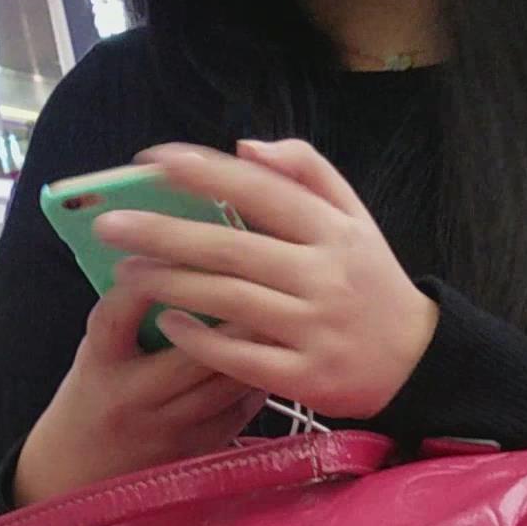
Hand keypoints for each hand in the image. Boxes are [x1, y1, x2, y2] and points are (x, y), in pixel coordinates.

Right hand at [12, 275, 264, 506]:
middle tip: (268, 274)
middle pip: (193, 350)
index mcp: (99, 363)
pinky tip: (275, 356)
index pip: (118, 315)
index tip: (175, 247)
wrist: (74, 471)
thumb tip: (186, 257)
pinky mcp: (193, 452)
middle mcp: (131, 398)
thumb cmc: (93, 394)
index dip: (148, 282)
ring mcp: (166, 430)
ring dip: (257, 345)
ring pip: (225, 380)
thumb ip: (131, 315)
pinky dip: (258, 378)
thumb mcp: (96, 351)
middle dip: (234, 311)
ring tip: (283, 310)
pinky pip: (238, 410)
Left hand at [93, 137, 438, 415]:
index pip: (261, 193)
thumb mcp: (353, 218)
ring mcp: (315, 328)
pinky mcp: (306, 376)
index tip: (153, 161)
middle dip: (164, 233)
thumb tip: (243, 148)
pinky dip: (202, 340)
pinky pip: (242, 358)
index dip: (205, 174)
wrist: (416, 361)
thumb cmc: (369, 282)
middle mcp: (324, 275)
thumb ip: (307, 173)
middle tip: (110, 225)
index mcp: (333, 231)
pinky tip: (168, 323)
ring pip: (231, 300)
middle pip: (232, 248)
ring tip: (125, 271)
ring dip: (172, 283)